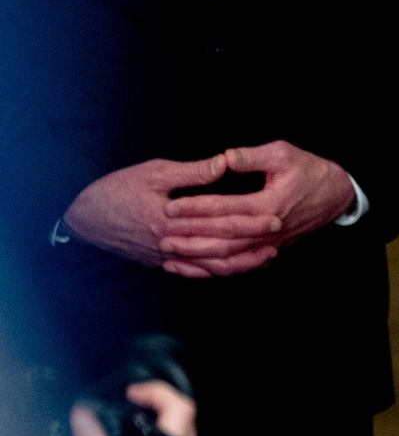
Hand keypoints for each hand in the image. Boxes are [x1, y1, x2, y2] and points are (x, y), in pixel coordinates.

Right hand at [61, 156, 266, 273]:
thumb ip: (191, 172)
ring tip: (265, 257)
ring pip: (209, 267)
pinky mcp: (159, 263)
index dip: (249, 221)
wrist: (82, 219)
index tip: (276, 216)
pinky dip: (215, 272)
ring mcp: (165, 257)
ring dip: (238, 264)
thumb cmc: (116, 191)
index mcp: (172, 220)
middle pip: (219, 249)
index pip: (219, 223)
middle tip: (279, 237)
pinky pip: (192, 273)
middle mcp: (171, 244)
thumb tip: (224, 162)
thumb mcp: (153, 173)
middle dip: (252, 245)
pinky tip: (233, 269)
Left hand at [159, 141, 355, 276]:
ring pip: (228, 258)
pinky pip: (238, 266)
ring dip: (198, 258)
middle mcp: (267, 229)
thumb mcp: (284, 153)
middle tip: (161, 236)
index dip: (196, 208)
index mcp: (269, 204)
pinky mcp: (269, 250)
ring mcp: (269, 243)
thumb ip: (252, 156)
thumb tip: (224, 158)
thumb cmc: (310, 170)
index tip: (170, 206)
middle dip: (190, 239)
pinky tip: (193, 267)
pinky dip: (213, 269)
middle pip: (222, 239)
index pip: (225, 209)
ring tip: (170, 256)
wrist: (336, 195)